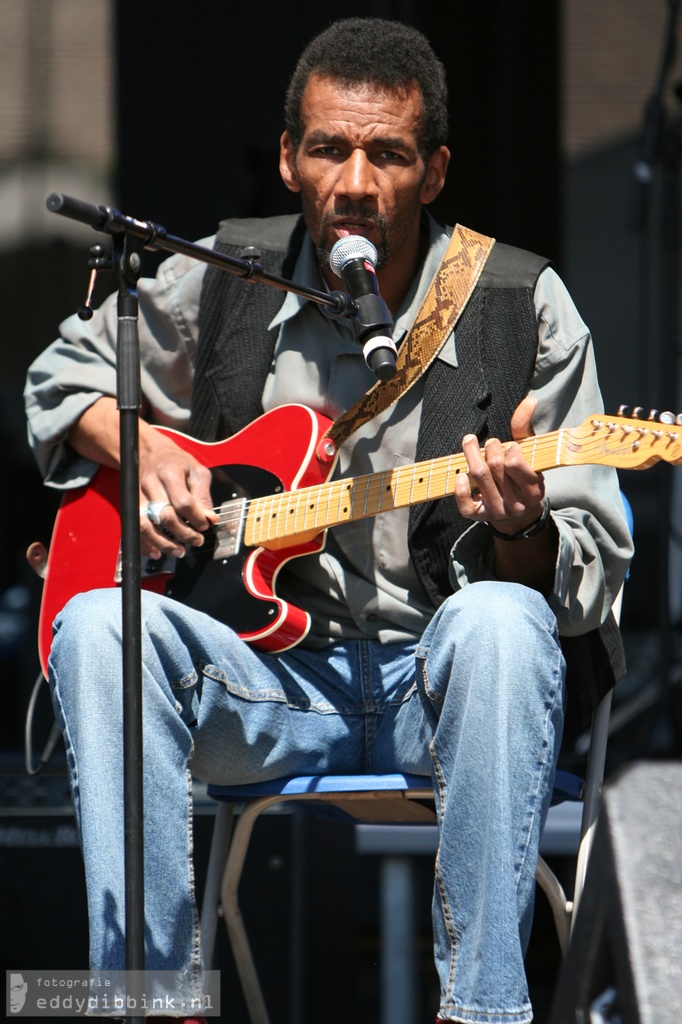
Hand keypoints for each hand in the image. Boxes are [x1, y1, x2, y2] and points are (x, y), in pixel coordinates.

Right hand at [138, 431, 218, 559]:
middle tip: (197, 540)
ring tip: (179, 551)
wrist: (150, 453)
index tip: (206, 525)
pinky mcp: (131, 506)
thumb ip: (203, 496)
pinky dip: (144, 544)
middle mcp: (150, 485)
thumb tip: (211, 519)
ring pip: (146, 525)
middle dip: (183, 533)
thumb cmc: (177, 463)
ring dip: (163, 543)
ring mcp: (138, 496)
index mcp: (169, 473)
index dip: (196, 518)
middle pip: (164, 516)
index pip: (183, 502)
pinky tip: (157, 552)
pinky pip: (134, 529)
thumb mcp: (197, 471)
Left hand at [454, 396, 545, 533]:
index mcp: (533, 491)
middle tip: (491, 443)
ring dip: (472, 454)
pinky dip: (460, 489)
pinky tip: (460, 475)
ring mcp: (497, 512)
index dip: (510, 449)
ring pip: (479, 477)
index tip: (509, 446)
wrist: (519, 515)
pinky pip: (466, 505)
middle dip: (491, 448)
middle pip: (495, 466)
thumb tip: (529, 400)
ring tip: (470, 442)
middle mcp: (516, 504)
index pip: (515, 464)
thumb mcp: (531, 457)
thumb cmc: (524, 479)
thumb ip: (526, 431)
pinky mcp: (480, 517)